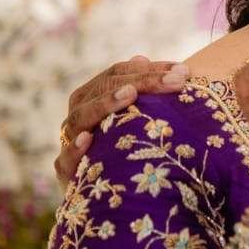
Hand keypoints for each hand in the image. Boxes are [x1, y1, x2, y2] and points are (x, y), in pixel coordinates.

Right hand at [55, 55, 188, 184]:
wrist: (104, 191)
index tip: (184, 71)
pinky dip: (75, 148)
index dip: (150, 69)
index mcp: (94, 94)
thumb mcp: (137, 117)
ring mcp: (70, 139)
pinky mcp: (65, 170)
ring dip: (106, 103)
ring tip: (130, 95)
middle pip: (105, 87)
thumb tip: (141, 57)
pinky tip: (88, 139)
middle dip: (143, 81)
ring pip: (82, 116)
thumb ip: (141, 89)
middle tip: (175, 81)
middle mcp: (79, 111)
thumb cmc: (126, 145)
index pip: (119, 73)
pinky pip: (65, 158)